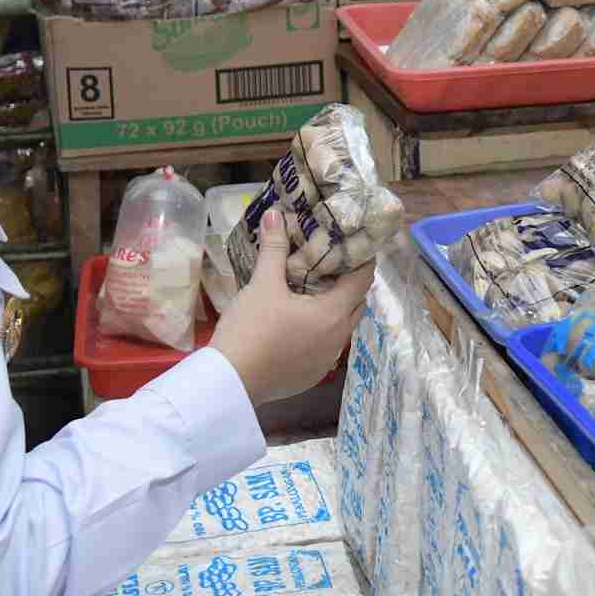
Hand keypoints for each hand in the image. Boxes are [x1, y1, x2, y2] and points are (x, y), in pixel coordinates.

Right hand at [209, 211, 375, 403]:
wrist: (231, 381)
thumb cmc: (252, 328)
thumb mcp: (263, 285)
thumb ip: (273, 249)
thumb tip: (274, 214)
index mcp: (334, 313)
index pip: (363, 280)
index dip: (363, 259)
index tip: (355, 244)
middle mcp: (338, 338)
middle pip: (356, 304)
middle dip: (350, 283)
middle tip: (332, 263)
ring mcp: (326, 360)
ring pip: (342, 327)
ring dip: (336, 308)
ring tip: (315, 290)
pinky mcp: (311, 375)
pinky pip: (326, 346)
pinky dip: (321, 330)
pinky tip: (299, 323)